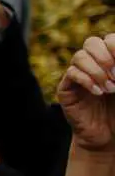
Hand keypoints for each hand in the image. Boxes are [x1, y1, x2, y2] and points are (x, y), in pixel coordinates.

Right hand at [57, 34, 114, 152]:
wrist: (108, 136)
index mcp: (109, 60)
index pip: (108, 40)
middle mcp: (92, 64)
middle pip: (91, 42)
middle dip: (105, 56)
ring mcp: (77, 75)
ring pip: (79, 57)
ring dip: (97, 71)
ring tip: (110, 89)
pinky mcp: (66, 88)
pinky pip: (71, 74)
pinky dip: (87, 81)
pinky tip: (99, 93)